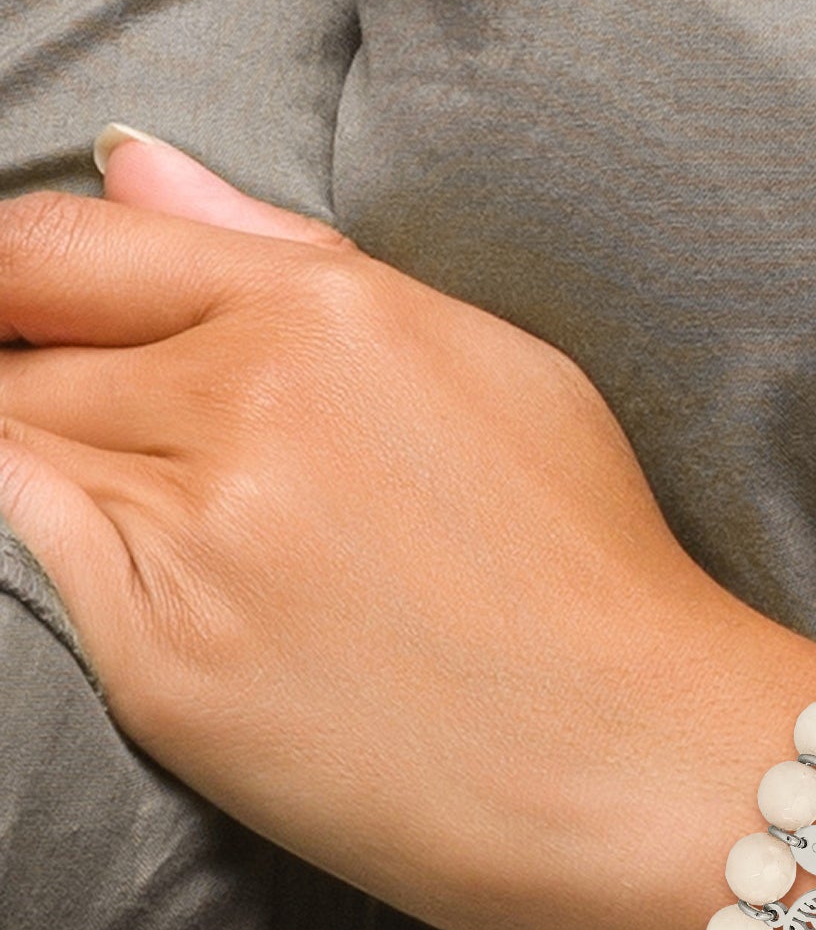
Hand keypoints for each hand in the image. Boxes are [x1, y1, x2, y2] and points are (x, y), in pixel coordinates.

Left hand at [0, 135, 813, 929]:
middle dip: (47, 387)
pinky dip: (62, 559)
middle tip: (156, 462)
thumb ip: (294, 257)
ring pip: (18, 455)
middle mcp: (249, 405)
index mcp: (332, 315)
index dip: (14, 279)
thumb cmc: (593, 568)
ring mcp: (198, 539)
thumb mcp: (494, 367)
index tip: (26, 317)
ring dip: (67, 478)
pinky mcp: (164, 669)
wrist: (639, 762)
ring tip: (202, 541)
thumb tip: (136, 167)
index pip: (66, 248)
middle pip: (29, 355)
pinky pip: (35, 568)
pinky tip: (182, 594)